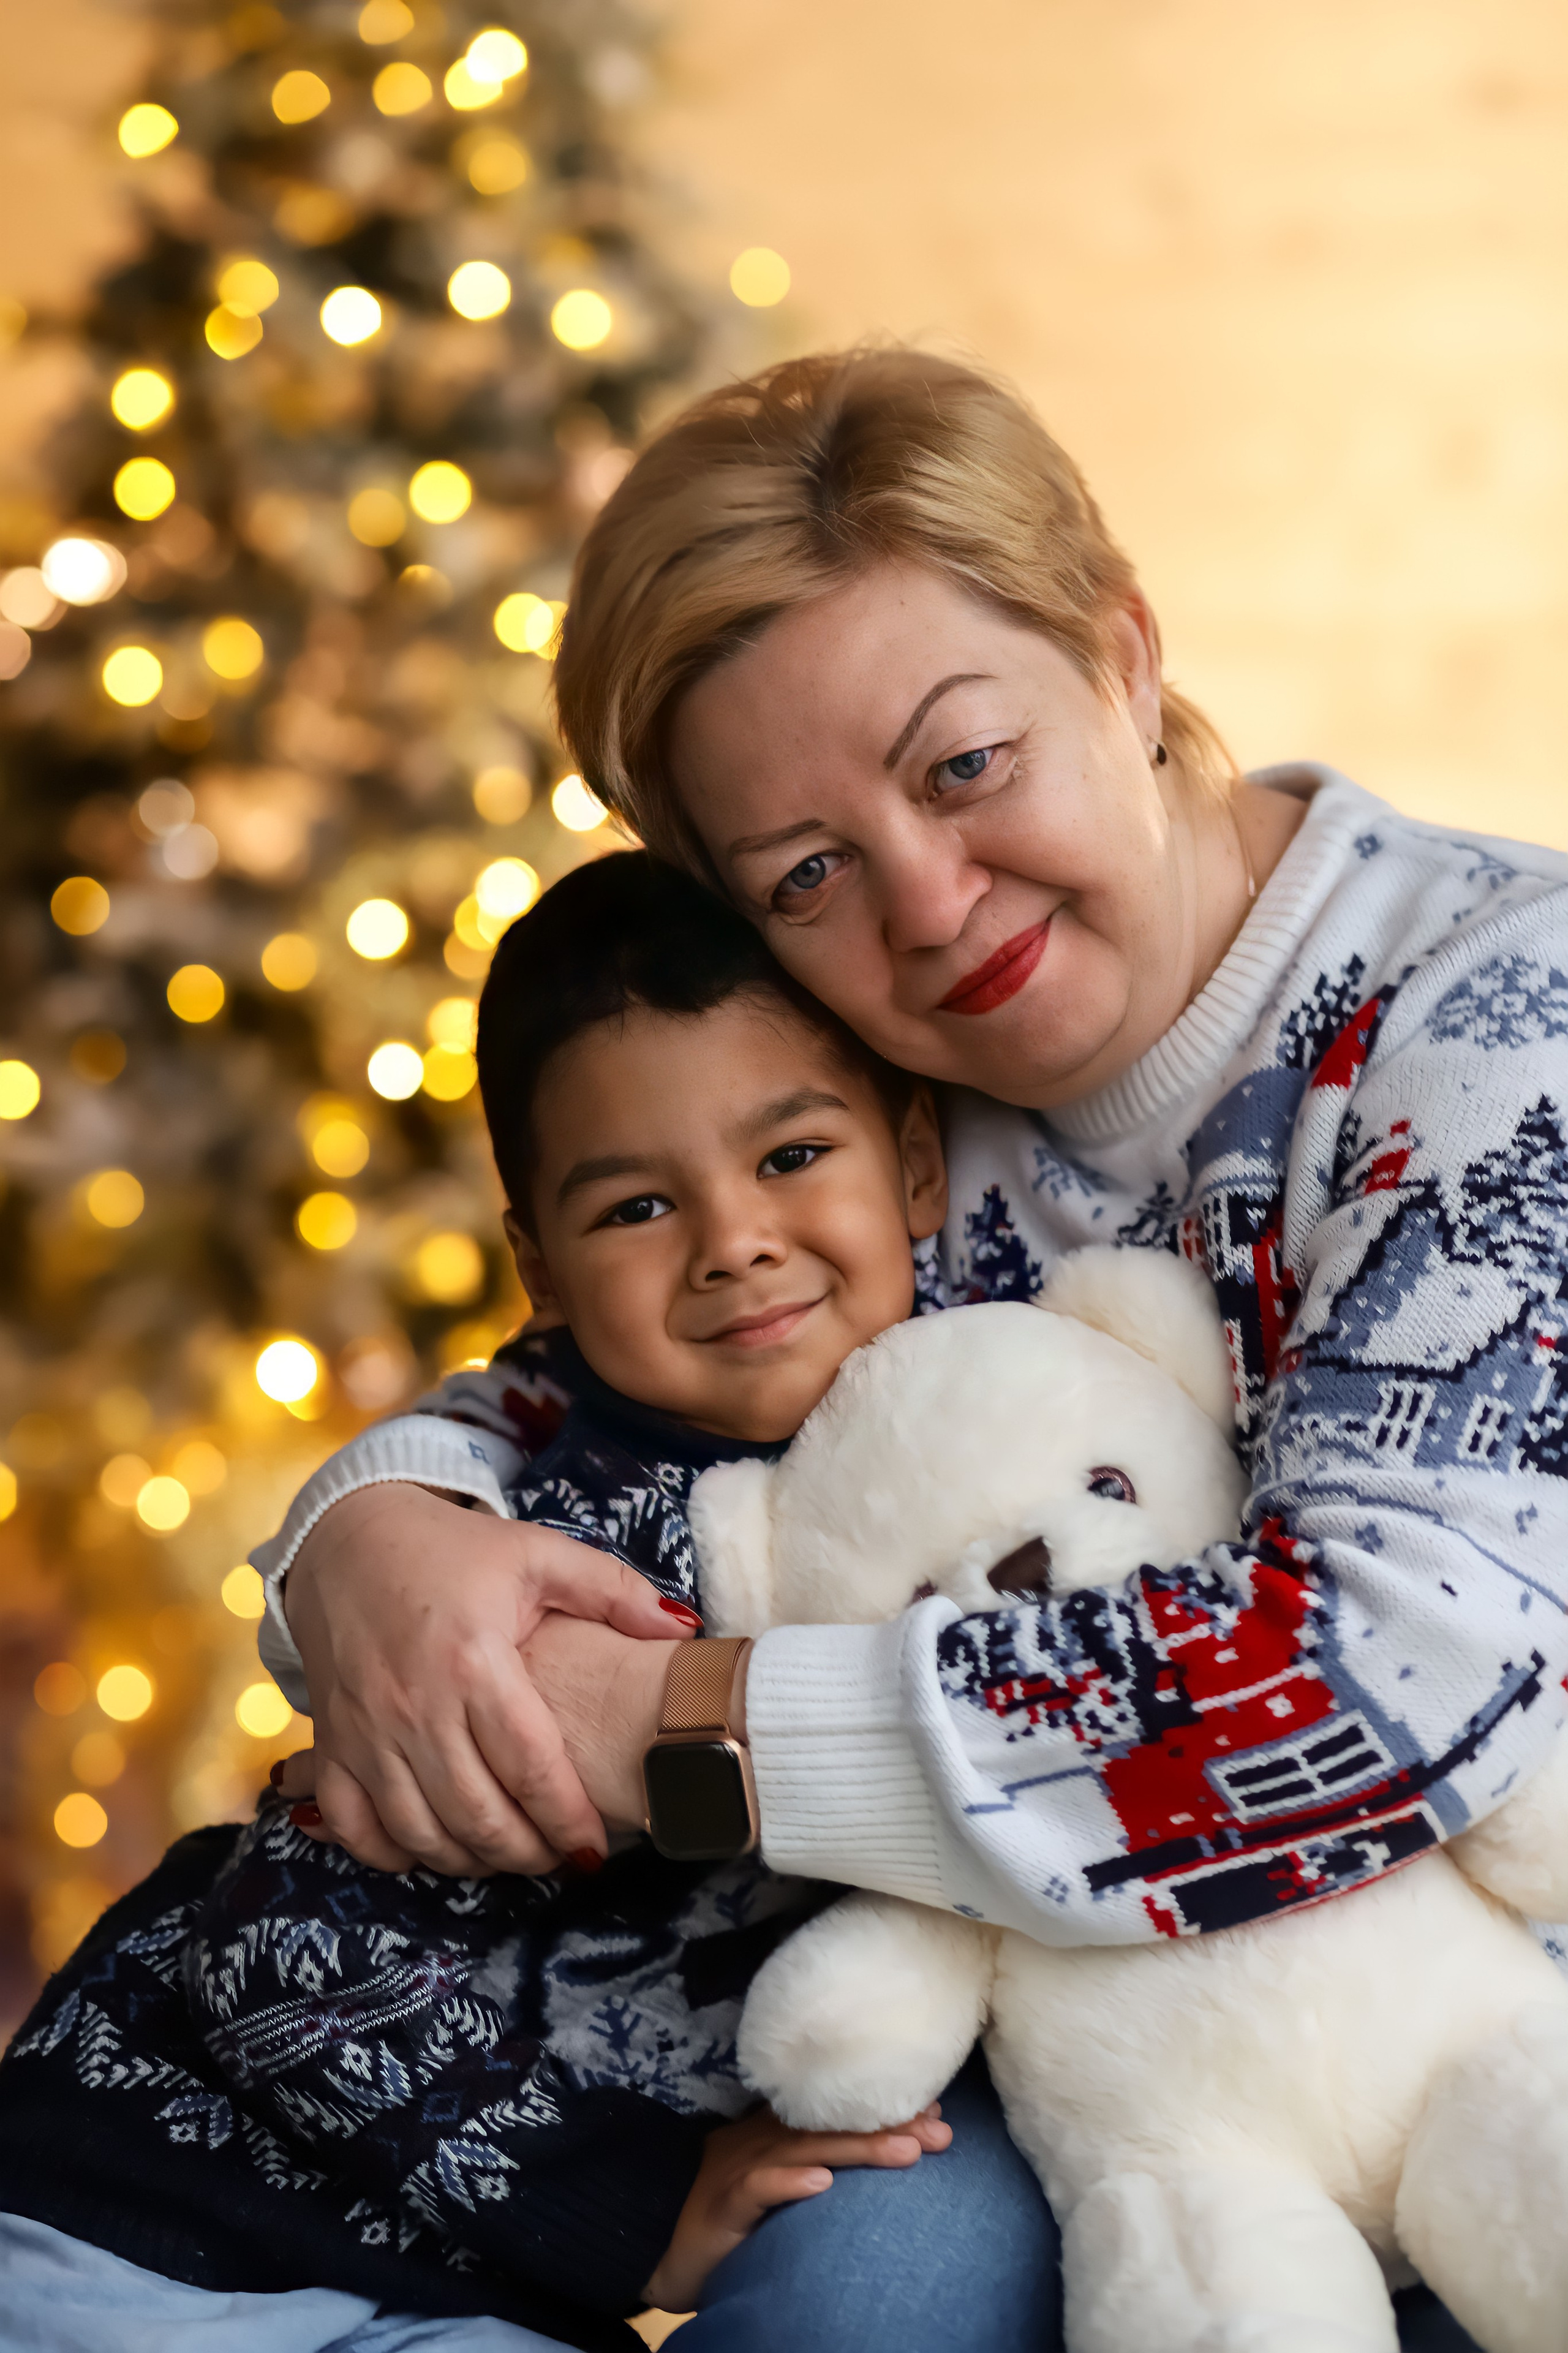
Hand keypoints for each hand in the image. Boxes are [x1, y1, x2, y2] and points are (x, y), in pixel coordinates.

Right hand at [283, 1482, 694, 1876]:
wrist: (349, 1538)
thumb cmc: (454, 1551)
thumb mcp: (538, 1554)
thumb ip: (615, 1592)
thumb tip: (684, 1630)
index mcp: (474, 1659)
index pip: (530, 1766)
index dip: (568, 1819)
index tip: (596, 1847)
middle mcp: (415, 1704)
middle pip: (478, 1815)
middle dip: (528, 1854)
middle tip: (560, 1860)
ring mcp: (366, 1730)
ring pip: (421, 1833)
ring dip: (472, 1861)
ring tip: (511, 1856)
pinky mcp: (331, 1743)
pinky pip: (356, 1827)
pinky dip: (393, 1854)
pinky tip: (434, 1849)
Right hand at [642, 2101, 950, 2314]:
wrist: (653, 2235)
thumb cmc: (720, 2213)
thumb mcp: (772, 2185)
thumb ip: (810, 2167)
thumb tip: (874, 2159)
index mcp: (780, 2136)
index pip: (840, 2116)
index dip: (887, 2112)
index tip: (938, 2110)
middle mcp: (767, 2142)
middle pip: (835, 2126)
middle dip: (890, 2126)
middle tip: (942, 2129)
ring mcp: (745, 2168)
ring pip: (808, 2150)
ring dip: (858, 2149)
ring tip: (906, 2151)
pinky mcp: (726, 2202)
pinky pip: (760, 2189)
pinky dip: (790, 2183)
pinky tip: (822, 2183)